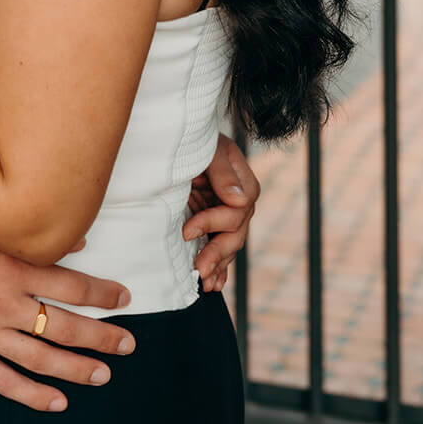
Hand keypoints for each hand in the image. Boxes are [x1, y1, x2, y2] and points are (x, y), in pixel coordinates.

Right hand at [0, 214, 135, 412]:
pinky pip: (4, 381)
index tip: (124, 297)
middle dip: (101, 335)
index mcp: (11, 267)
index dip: (101, 293)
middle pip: (64, 324)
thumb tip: (75, 242)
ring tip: (103, 373)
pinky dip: (33, 394)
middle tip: (128, 343)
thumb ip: (27, 237)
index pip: (70, 283)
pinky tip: (57, 401)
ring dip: (76, 367)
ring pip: (41, 357)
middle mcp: (4, 302)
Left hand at [183, 132, 259, 291]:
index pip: (237, 210)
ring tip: (205, 283)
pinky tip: (216, 283)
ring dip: (219, 265)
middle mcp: (239, 200)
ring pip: (230, 244)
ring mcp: (229, 214)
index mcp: (242, 181)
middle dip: (217, 253)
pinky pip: (223, 248)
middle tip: (199, 270)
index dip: (213, 222)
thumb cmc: (192, 140)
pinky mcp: (216, 223)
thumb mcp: (208, 149)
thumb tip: (239, 201)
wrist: (179, 142)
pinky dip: (220, 267)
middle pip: (236, 232)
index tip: (187, 231)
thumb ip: (223, 171)